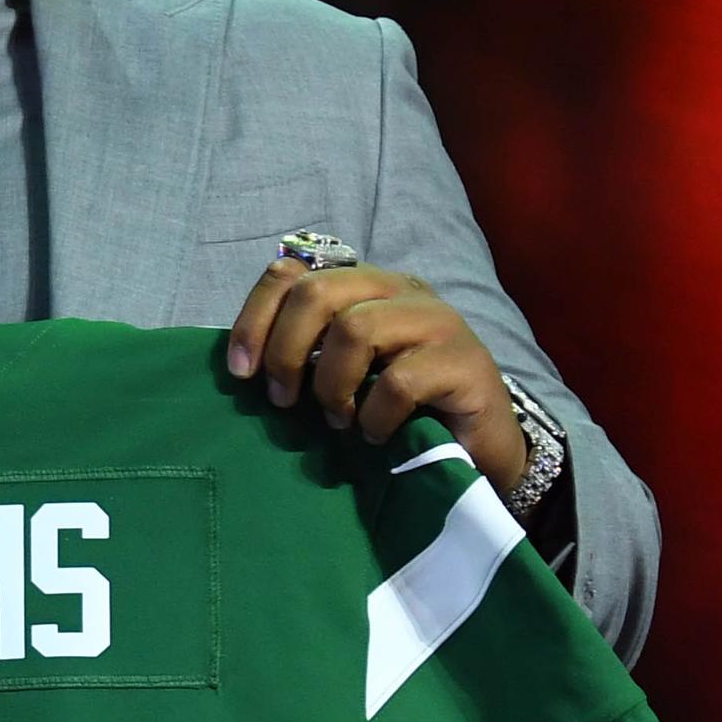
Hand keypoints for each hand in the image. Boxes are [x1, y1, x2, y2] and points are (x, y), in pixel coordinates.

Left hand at [226, 260, 530, 498]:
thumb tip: (245, 361)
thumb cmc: (403, 410)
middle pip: (319, 292)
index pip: (293, 273)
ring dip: (332, 385)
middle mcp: (403, 290)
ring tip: (338, 420)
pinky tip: (376, 435)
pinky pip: (398, 382)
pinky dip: (374, 416)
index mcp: (367, 285)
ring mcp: (438, 321)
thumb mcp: (347, 373)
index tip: (240, 372)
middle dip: (286, 350)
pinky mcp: (464, 362)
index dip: (255, 317)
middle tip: (283, 401)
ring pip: (356, 329)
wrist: (481, 449)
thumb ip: (309, 352)